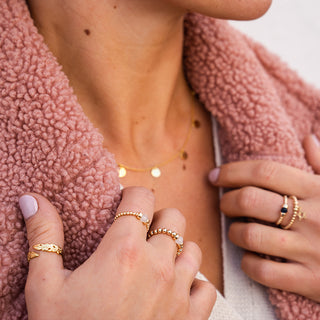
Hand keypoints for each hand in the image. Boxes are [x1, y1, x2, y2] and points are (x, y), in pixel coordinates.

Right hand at [19, 186, 215, 319]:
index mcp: (123, 250)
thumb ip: (44, 238)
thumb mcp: (46, 287)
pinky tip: (174, 288)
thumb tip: (33, 201)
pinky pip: (205, 286)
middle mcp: (157, 265)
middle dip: (158, 219)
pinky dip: (194, 282)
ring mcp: (178, 292)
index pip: (141, 198)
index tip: (124, 203)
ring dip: (177, 249)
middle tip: (141, 232)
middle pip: (173, 218)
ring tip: (156, 259)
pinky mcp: (191, 318)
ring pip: (192, 248)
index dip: (133, 195)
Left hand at [208, 135, 319, 301]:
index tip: (215, 176)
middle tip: (225, 204)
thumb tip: (308, 139)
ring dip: (234, 233)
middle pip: (250, 200)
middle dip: (227, 201)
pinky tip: (250, 258)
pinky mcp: (310, 280)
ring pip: (251, 235)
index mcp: (317, 190)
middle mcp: (313, 217)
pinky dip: (248, 264)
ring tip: (237, 231)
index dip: (232, 172)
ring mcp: (311, 250)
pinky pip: (263, 272)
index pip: (265, 172)